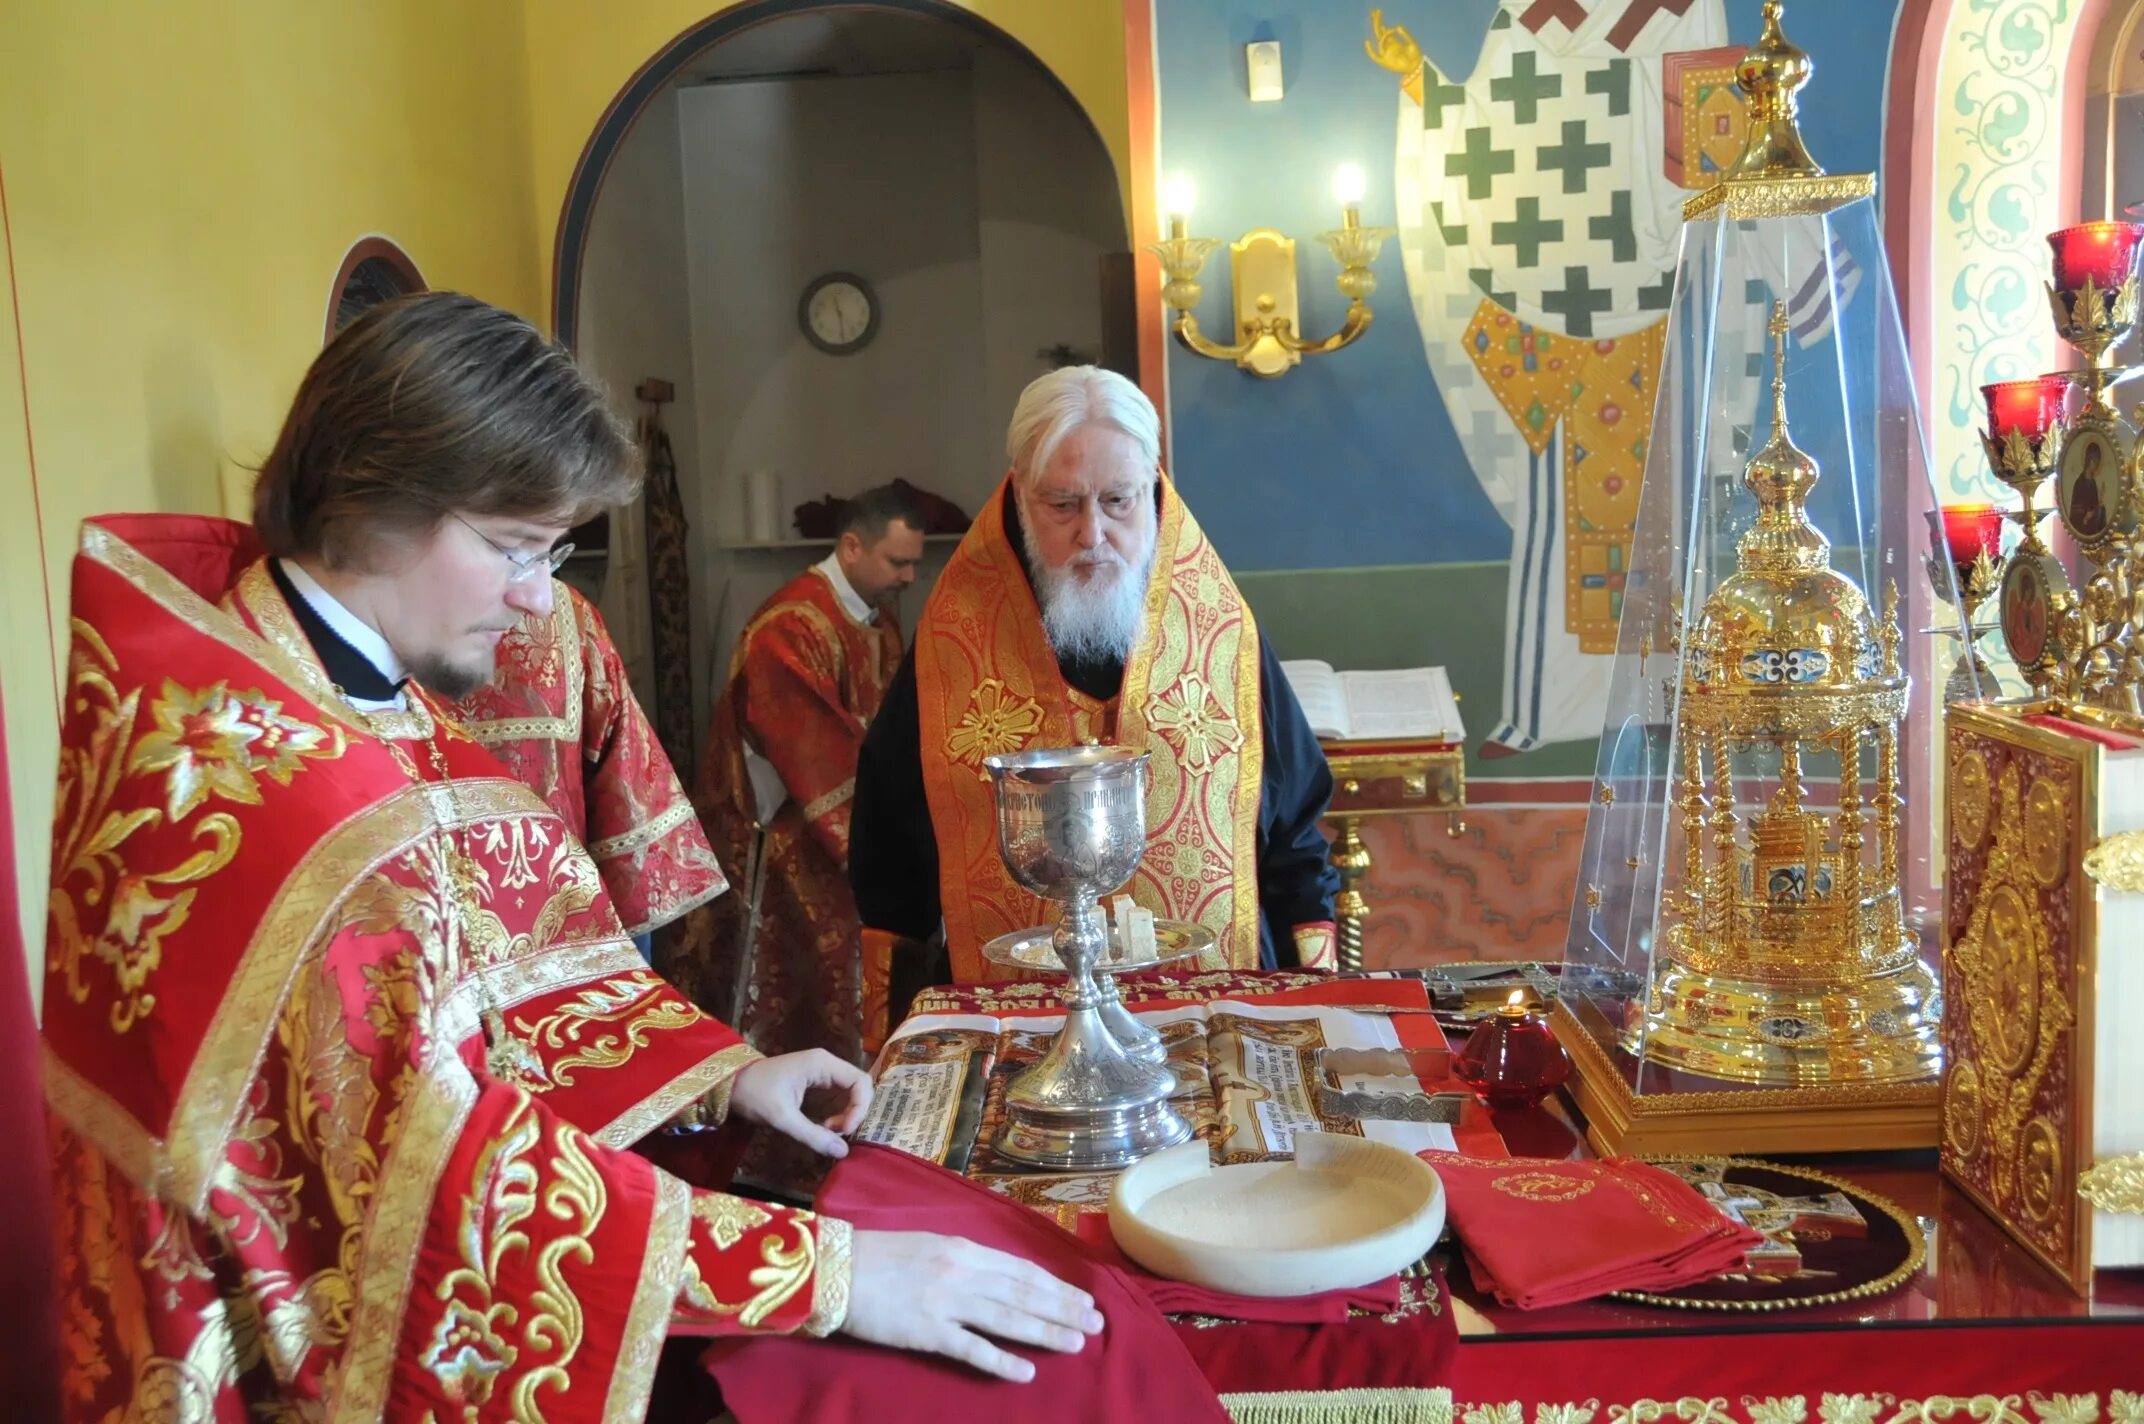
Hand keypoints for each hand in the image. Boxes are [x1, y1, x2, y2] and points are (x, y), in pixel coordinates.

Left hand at [726, 1050, 872, 1157]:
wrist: (729, 1085)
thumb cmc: (754, 1094)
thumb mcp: (782, 1117)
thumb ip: (812, 1135)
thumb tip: (843, 1152)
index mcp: (822, 1064)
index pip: (861, 1081)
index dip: (860, 1108)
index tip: (845, 1131)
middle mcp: (826, 1064)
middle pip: (859, 1087)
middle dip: (854, 1113)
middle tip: (838, 1134)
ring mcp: (821, 1072)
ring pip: (850, 1094)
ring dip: (846, 1115)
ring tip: (829, 1132)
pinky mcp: (816, 1082)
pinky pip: (838, 1098)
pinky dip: (838, 1114)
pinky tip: (824, 1128)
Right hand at [841, 1230, 1103, 1381]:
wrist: (835, 1269)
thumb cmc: (880, 1254)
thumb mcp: (930, 1243)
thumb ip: (965, 1258)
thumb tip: (1000, 1273)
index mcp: (964, 1249)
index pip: (1022, 1270)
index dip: (1056, 1286)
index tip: (1083, 1298)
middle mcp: (963, 1272)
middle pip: (1024, 1294)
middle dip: (1063, 1309)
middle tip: (1095, 1323)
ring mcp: (947, 1303)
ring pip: (1008, 1318)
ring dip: (1045, 1332)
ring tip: (1075, 1343)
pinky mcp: (928, 1332)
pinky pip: (972, 1348)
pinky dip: (1001, 1361)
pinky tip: (1025, 1372)